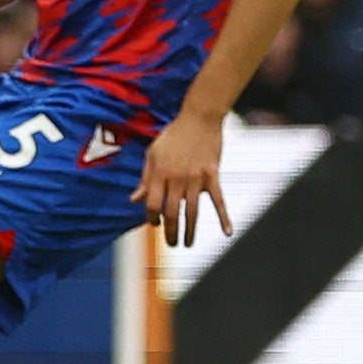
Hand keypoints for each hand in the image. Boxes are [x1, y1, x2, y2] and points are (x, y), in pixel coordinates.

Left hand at [136, 111, 231, 247]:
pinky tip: (228, 233)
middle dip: (170, 231)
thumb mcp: (152, 154)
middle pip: (172, 212)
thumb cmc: (172, 136)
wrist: (198, 119)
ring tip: (187, 244)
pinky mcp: (213, 176)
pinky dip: (224, 217)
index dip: (151, 217)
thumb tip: (134, 199)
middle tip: (171, 244)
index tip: (154, 224)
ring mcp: (196, 178)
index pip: (151, 204)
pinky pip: (219, 200)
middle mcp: (176, 179)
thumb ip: (145, 179)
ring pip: (192, 211)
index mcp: (159, 174)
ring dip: (189, 230)